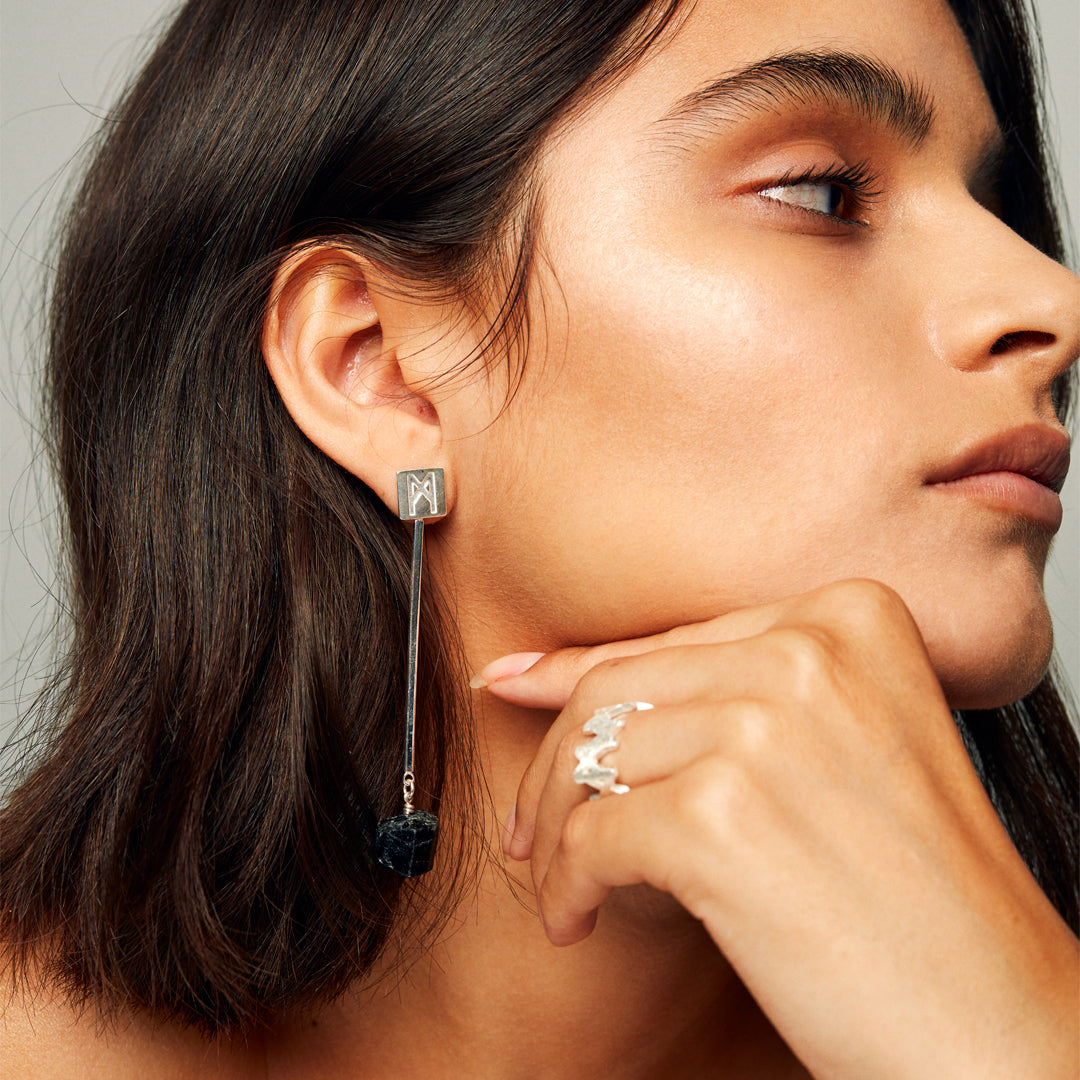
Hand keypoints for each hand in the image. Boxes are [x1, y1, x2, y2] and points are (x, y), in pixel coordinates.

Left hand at [481, 579, 1078, 1079]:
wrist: (998, 1019)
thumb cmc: (917, 896)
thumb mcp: (831, 752)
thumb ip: (722, 697)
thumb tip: (551, 674)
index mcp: (846, 619)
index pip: (670, 641)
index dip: (575, 672)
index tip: (513, 682)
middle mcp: (808, 652)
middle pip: (617, 690)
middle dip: (554, 765)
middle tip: (528, 826)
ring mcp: (766, 728)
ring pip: (592, 759)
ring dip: (556, 832)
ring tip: (563, 881)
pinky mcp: (725, 817)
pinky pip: (594, 836)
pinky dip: (570, 883)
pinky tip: (581, 917)